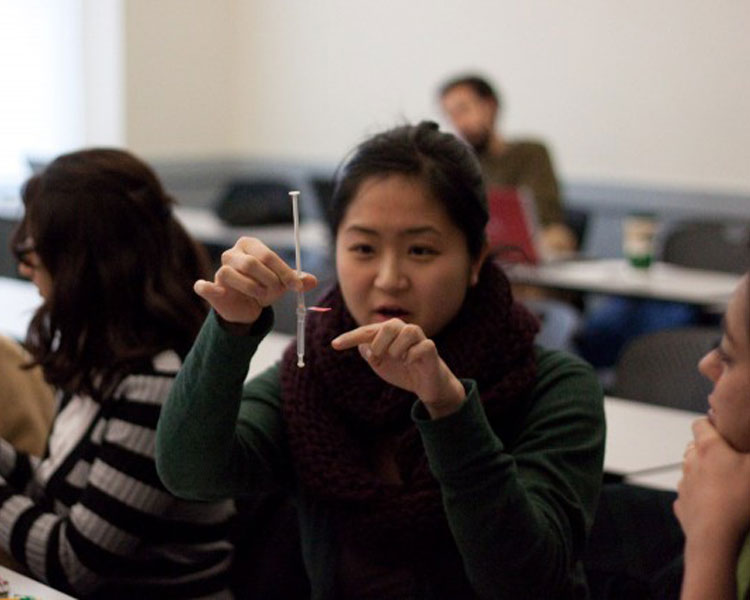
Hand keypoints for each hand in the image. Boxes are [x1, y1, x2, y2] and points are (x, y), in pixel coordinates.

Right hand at [194, 237, 317, 327]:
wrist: (246, 306)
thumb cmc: (264, 286)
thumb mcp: (283, 282)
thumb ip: (297, 280)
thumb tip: (313, 281)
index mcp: (250, 244)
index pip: (267, 255)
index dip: (284, 271)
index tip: (297, 286)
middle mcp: (232, 253)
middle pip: (251, 264)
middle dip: (269, 281)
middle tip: (277, 292)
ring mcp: (219, 270)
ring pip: (232, 275)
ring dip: (252, 290)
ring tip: (260, 297)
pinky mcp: (211, 288)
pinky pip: (205, 286)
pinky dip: (207, 287)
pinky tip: (214, 290)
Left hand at [331, 319, 465, 418]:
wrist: (425, 384)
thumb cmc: (401, 369)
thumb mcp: (379, 363)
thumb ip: (369, 353)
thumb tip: (365, 345)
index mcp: (388, 332)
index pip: (367, 331)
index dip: (350, 337)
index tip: (334, 345)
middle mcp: (403, 330)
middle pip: (388, 326)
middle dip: (380, 344)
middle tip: (380, 357)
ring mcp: (419, 337)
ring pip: (406, 333)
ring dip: (398, 351)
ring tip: (401, 360)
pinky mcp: (430, 348)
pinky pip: (419, 348)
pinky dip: (411, 358)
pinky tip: (412, 363)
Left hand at [674, 417, 749, 545]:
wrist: (716, 537)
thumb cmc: (740, 500)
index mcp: (708, 448)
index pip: (700, 424)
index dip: (711, 423)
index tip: (722, 429)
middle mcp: (690, 462)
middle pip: (694, 447)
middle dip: (708, 450)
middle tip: (729, 459)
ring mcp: (684, 484)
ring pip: (690, 471)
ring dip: (702, 473)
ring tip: (724, 484)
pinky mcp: (682, 505)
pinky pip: (689, 495)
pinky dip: (699, 496)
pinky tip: (715, 504)